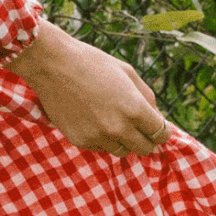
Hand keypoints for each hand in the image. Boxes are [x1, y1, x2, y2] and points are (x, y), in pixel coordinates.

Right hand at [9, 21, 172, 157]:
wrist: (53, 65)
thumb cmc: (93, 64)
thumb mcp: (128, 73)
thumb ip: (147, 97)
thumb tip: (157, 118)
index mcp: (135, 109)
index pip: (161, 134)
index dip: (162, 130)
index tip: (156, 125)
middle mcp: (118, 128)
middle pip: (145, 149)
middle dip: (146, 139)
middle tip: (138, 127)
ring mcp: (98, 137)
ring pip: (122, 151)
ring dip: (123, 140)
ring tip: (112, 120)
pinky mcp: (80, 141)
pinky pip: (101, 147)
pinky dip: (102, 138)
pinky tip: (93, 119)